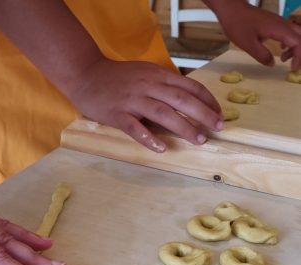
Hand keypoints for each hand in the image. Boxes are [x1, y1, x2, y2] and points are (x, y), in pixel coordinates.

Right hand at [67, 59, 223, 152]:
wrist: (86, 75)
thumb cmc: (117, 78)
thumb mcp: (144, 73)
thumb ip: (163, 84)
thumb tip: (184, 101)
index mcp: (157, 76)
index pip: (189, 87)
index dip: (207, 101)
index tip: (219, 114)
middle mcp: (148, 86)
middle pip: (182, 100)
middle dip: (203, 114)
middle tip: (218, 128)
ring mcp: (133, 100)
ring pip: (163, 114)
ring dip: (184, 127)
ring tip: (199, 140)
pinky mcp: (118, 114)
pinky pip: (136, 128)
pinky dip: (149, 138)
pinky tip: (161, 148)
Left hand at [214, 2, 300, 70]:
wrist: (233, 10)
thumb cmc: (239, 26)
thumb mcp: (248, 45)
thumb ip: (262, 55)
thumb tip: (272, 64)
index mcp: (279, 29)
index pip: (298, 42)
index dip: (298, 57)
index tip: (292, 69)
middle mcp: (283, 24)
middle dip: (300, 52)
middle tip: (292, 64)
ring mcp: (280, 22)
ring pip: (297, 33)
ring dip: (295, 47)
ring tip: (283, 59)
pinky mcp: (275, 22)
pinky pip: (289, 31)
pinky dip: (289, 42)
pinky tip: (281, 49)